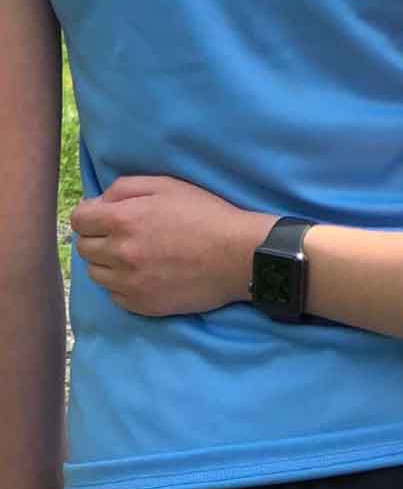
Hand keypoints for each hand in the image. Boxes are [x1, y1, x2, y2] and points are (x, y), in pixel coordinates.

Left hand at [70, 177, 273, 316]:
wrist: (237, 255)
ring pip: (96, 273)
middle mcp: (119, 253)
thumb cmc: (207, 214)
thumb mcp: (169, 185)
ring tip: (137, 255)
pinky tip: (147, 273)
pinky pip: (114, 295)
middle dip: (99, 238)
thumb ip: (127, 187)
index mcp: (123, 219)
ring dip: (108, 262)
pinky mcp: (139, 304)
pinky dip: (124, 284)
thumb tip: (99, 201)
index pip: (78, 219)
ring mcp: (128, 282)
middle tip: (126, 234)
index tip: (106, 216)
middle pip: (84, 247)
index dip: (91, 215)